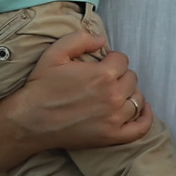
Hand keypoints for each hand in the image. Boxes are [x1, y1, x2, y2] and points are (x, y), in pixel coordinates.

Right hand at [9, 28, 151, 153]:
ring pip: (137, 99)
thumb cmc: (41, 87)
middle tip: (103, 80)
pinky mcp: (111, 137)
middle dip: (119, 75)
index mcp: (102, 75)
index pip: (122, 60)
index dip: (111, 59)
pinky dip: (145, 118)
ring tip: (115, 92)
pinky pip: (140, 128)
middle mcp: (112, 96)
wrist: (29, 121)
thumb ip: (80, 39)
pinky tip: (142, 109)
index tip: (101, 64)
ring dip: (129, 93)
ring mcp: (114, 119)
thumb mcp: (54, 53)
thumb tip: (102, 40)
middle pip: (131, 78)